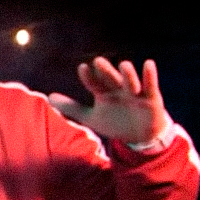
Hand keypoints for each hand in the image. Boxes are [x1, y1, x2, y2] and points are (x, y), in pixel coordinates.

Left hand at [48, 58, 169, 144]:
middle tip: (98, 61)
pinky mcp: (151, 98)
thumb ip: (71, 107)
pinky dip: (149, 75)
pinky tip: (148, 64)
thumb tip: (49, 97)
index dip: (89, 77)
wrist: (140, 137)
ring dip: (127, 74)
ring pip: (130, 80)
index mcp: (104, 92)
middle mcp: (118, 89)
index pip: (94, 83)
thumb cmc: (115, 123)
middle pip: (110, 78)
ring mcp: (134, 93)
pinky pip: (150, 85)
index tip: (82, 68)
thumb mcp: (92, 118)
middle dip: (105, 71)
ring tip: (123, 65)